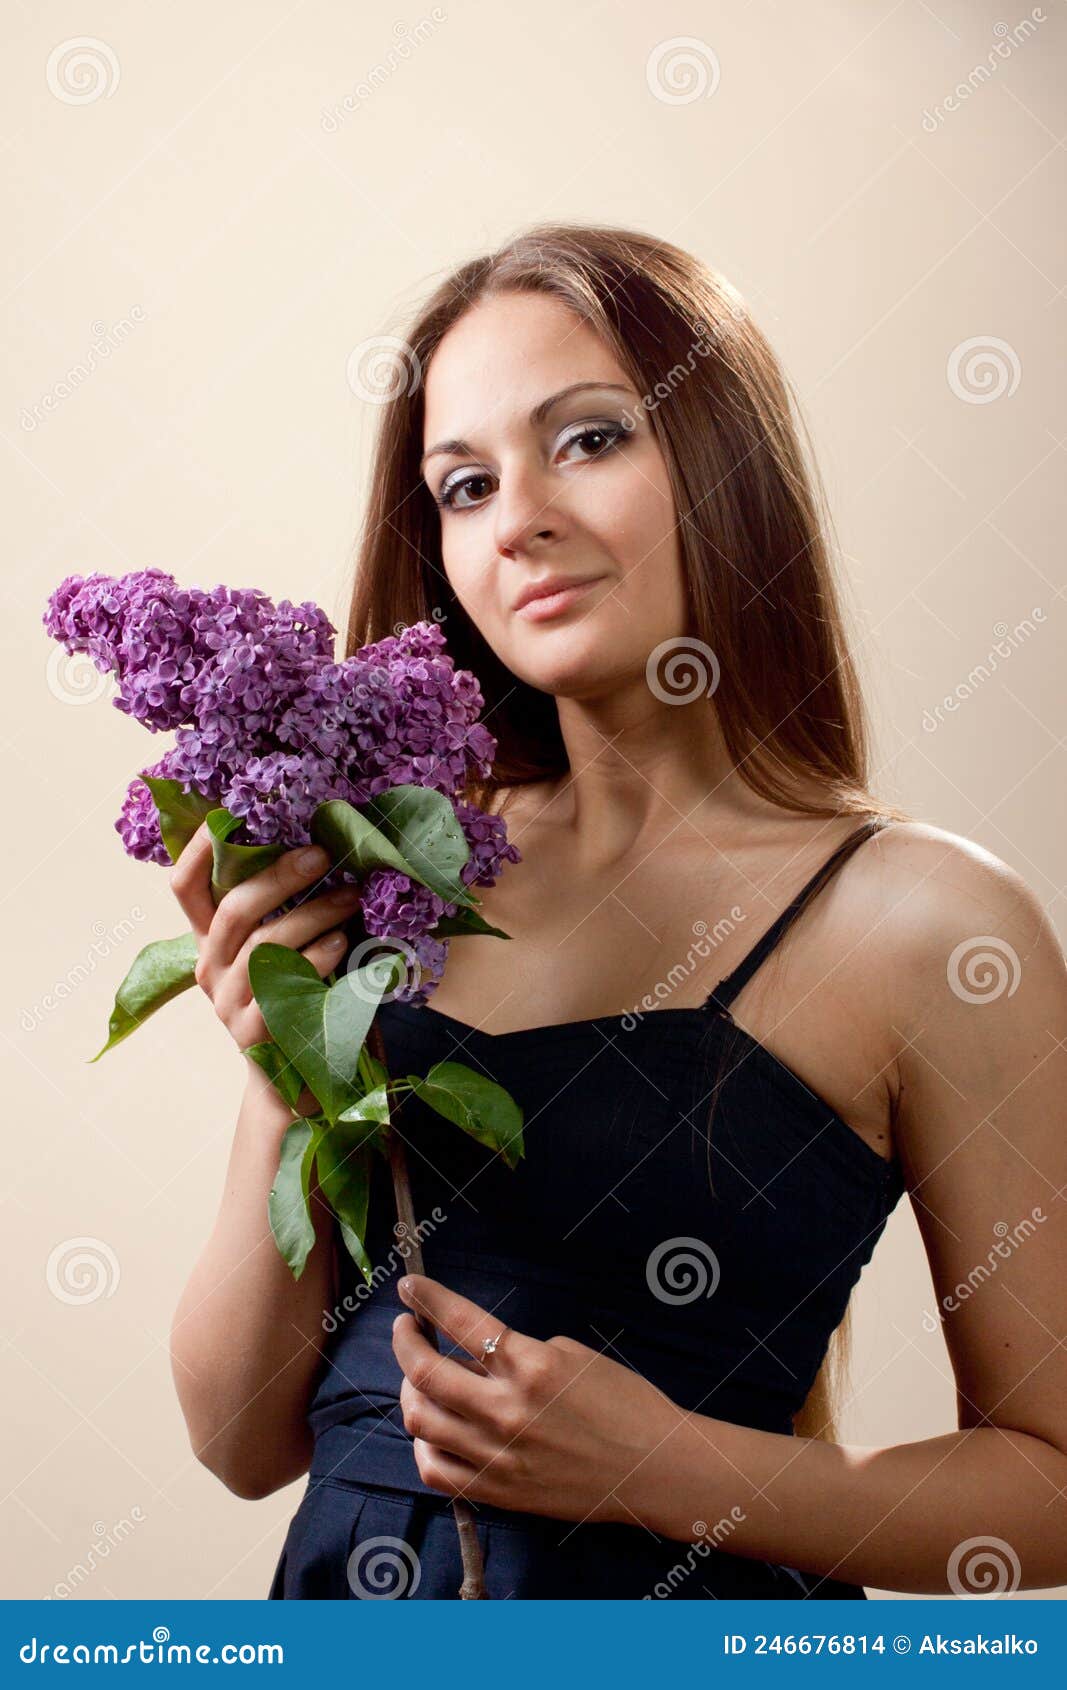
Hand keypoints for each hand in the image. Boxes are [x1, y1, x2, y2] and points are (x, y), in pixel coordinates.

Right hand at [169, 824, 361, 1054]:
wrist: (300, 1081)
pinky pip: (282, 988)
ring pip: (264, 946)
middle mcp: (210, 968)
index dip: (200, 850)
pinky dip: (315, 960)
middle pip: (233, 910)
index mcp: (211, 940)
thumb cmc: (301, 997)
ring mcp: (228, 1004)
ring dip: (312, 914)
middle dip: (279, 876)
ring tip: (351, 899)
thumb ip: (286, 909)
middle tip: (323, 855)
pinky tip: (341, 945)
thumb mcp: (285, 948)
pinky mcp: (253, 1035)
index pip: (186, 888)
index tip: (227, 813)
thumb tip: (320, 845)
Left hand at [391, 1273, 681, 1526]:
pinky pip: (435, 1470)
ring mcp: (498, 1456)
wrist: (653, 1468)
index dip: (427, 1298)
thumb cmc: (624, 1403)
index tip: (409, 1287)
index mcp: (531, 1366)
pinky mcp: (497, 1492)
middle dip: (404, 1341)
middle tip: (406, 1329)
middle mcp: (507, 1411)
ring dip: (410, 1390)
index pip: (461, 1322)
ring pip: (420, 1420)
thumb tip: (474, 1356)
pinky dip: (423, 1443)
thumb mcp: (572, 1356)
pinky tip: (433, 1427)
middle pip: (424, 1372)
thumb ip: (517, 1353)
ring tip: (419, 1378)